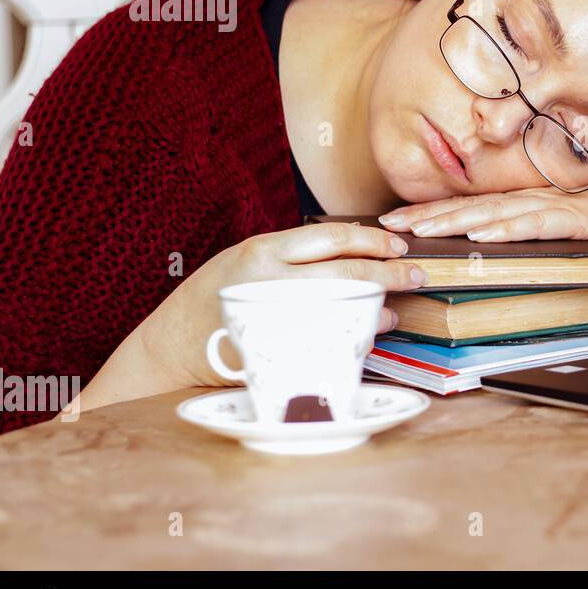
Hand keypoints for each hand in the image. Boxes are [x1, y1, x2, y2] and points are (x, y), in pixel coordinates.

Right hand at [78, 223, 426, 409]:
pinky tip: (372, 332)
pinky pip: (328, 340)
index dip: (372, 239)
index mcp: (264, 251)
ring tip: (398, 307)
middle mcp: (269, 280)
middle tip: (417, 274)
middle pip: (345, 272)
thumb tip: (356, 255)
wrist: (170, 348)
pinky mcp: (276, 351)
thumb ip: (292, 257)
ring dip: (379, 306)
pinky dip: (357, 333)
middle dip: (390, 273)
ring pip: (343, 307)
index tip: (398, 245)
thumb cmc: (216, 299)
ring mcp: (273, 318)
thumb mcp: (248, 262)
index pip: (331, 237)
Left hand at [380, 155, 587, 241]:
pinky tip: (481, 235)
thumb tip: (508, 238)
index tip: (397, 220)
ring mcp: (558, 208)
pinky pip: (537, 225)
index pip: (475, 206)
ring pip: (497, 216)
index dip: (435, 212)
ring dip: (456, 222)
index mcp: (533, 200)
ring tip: (419, 231)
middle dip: (428, 217)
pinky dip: (508, 230)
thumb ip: (547, 223)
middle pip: (473, 208)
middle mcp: (538, 200)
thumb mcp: (578, 217)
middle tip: (386, 226)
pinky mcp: (580, 220)